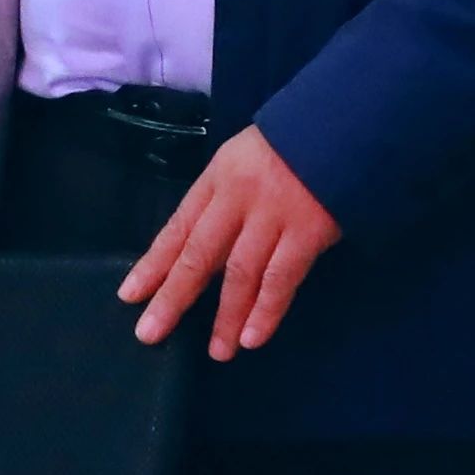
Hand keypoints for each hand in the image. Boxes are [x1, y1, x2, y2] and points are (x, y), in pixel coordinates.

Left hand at [124, 126, 339, 359]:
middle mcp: (238, 198)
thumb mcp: (244, 159)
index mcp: (217, 178)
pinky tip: (253, 337)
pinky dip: (266, 310)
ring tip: (218, 351)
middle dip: (173, 296)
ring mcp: (274, 215)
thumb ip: (225, 200)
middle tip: (150, 333)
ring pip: (240, 273)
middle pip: (199, 253)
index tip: (130, 295)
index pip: (178, 226)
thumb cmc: (292, 145)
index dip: (154, 263)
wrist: (345, 123)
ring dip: (226, 316)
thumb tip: (204, 249)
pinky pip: (282, 278)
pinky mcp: (308, 230)